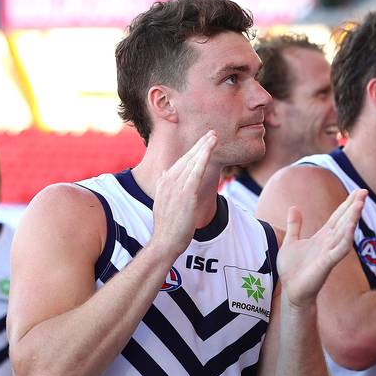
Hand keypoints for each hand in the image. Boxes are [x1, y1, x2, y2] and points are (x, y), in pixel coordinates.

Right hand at [150, 130, 217, 258]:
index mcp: (164, 182)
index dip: (193, 151)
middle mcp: (168, 180)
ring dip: (204, 147)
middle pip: (187, 158)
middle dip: (200, 144)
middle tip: (212, 133)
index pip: (181, 162)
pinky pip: (196, 171)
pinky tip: (209, 148)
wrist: (164, 241)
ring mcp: (177, 186)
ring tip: (214, 136)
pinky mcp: (186, 193)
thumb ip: (164, 186)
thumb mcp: (162, 202)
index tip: (203, 142)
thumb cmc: (167, 227)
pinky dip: (203, 157)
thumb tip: (165, 173)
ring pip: (192, 161)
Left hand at [276, 188, 366, 306]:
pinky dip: (346, 238)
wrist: (291, 291)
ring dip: (353, 218)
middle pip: (344, 221)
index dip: (347, 203)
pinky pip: (340, 249)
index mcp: (322, 237)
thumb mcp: (291, 242)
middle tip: (365, 191)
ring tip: (360, 204)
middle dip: (354, 206)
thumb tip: (294, 207)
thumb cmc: (293, 270)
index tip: (357, 190)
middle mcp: (329, 243)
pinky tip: (352, 227)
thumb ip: (295, 226)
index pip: (337, 216)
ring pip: (345, 232)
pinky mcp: (327, 263)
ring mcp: (329, 253)